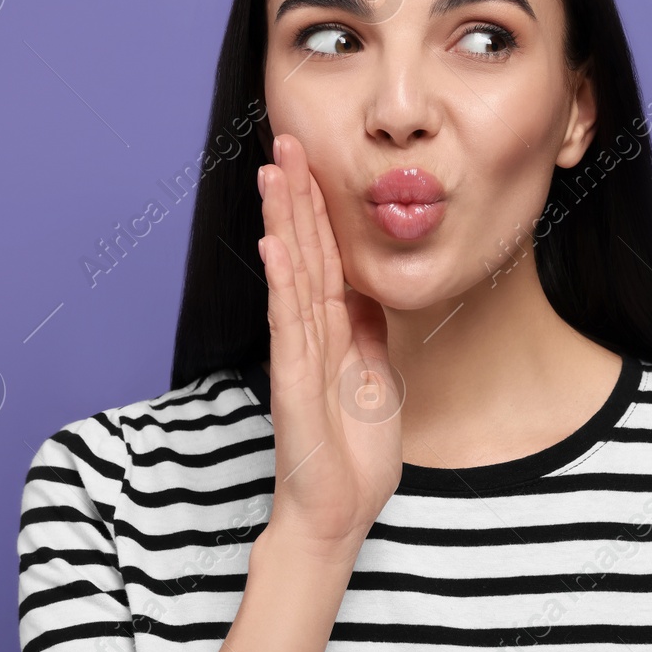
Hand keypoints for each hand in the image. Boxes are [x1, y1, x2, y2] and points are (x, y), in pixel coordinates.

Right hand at [256, 133, 401, 562]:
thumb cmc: (353, 451)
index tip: (314, 159)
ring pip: (291, 273)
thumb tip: (370, 288)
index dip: (319, 207)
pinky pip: (289, 321)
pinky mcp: (294, 380)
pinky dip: (283, 280)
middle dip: (296, 195)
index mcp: (332, 329)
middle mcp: (309, 332)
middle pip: (303, 250)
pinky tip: (276, 243)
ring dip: (283, 221)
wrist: (339, 511)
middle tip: (286, 140)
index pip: (325, 255)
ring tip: (275, 171)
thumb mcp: (377, 375)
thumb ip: (368, 331)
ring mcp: (298, 353)